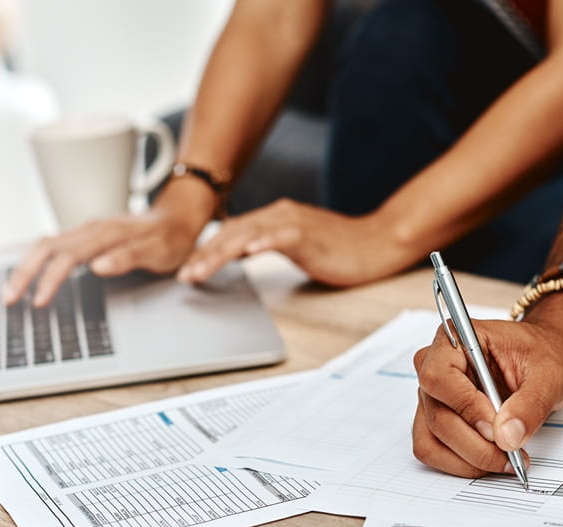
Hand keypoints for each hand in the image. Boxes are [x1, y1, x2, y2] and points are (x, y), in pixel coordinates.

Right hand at [4, 181, 213, 306]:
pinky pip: (53, 247)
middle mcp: (91, 229)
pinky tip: (28, 276)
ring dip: (25, 268)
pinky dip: (36, 262)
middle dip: (24, 273)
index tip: (38, 301)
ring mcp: (86, 232)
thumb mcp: (158, 251)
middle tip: (9, 299)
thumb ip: (128, 257)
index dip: (50, 279)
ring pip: (45, 245)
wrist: (177, 218)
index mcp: (106, 233)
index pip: (67, 256)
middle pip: (45, 247)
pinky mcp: (85, 237)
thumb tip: (98, 266)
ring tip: (10, 292)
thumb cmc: (170, 238)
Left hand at [177, 199, 408, 287]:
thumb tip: (241, 254)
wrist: (377, 243)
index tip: (187, 270)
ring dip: (221, 253)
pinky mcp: (309, 234)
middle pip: (232, 232)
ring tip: (201, 270)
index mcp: (274, 218)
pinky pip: (281, 236)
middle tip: (184, 275)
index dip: (206, 250)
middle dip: (204, 254)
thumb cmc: (340, 249)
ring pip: (248, 235)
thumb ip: (269, 244)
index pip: (231, 232)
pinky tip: (248, 253)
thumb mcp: (296, 246)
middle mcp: (279, 214)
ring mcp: (294, 223)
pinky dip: (263, 242)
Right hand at [412, 300, 562, 477]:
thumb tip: (507, 436)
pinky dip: (461, 464)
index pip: (439, 377)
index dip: (466, 407)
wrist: (545, 359)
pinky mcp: (436, 419)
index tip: (496, 426)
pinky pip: (433, 451)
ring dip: (467, 459)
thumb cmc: (543, 355)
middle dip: (474, 444)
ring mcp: (432, 396)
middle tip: (510, 454)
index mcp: (455, 339)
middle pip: (437, 416)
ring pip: (431, 439)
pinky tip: (491, 460)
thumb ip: (530, 404)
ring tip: (505, 460)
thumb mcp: (550, 374)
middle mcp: (434, 366)